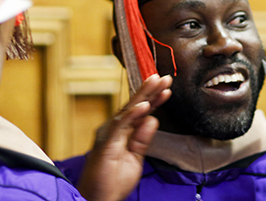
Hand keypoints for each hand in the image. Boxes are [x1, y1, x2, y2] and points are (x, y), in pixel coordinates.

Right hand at [78, 74, 171, 200]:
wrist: (97, 199)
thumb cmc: (112, 181)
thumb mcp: (135, 158)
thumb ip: (143, 139)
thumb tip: (153, 119)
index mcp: (121, 132)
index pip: (140, 112)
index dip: (154, 98)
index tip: (167, 88)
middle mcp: (113, 129)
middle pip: (135, 105)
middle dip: (151, 90)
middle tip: (165, 77)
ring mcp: (109, 134)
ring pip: (128, 110)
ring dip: (144, 96)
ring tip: (156, 82)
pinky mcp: (106, 143)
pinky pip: (121, 125)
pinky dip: (133, 114)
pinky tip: (145, 105)